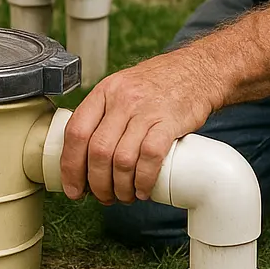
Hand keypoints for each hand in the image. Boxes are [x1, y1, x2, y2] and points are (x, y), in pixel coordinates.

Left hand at [60, 51, 224, 204]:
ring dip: (120, 187)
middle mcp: (122, 99)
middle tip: (103, 197)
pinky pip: (149, 158)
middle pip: (98, 151)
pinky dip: (143, 180)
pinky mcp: (170, 122)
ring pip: (122, 159)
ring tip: (125, 195)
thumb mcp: (123, 88)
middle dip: (97, 184)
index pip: (75, 132)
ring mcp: (146, 110)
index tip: (73, 188)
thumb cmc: (159, 84)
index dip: (70, 167)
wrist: (199, 71)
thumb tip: (84, 156)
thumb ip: (103, 114)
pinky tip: (142, 189)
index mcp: (105, 91)